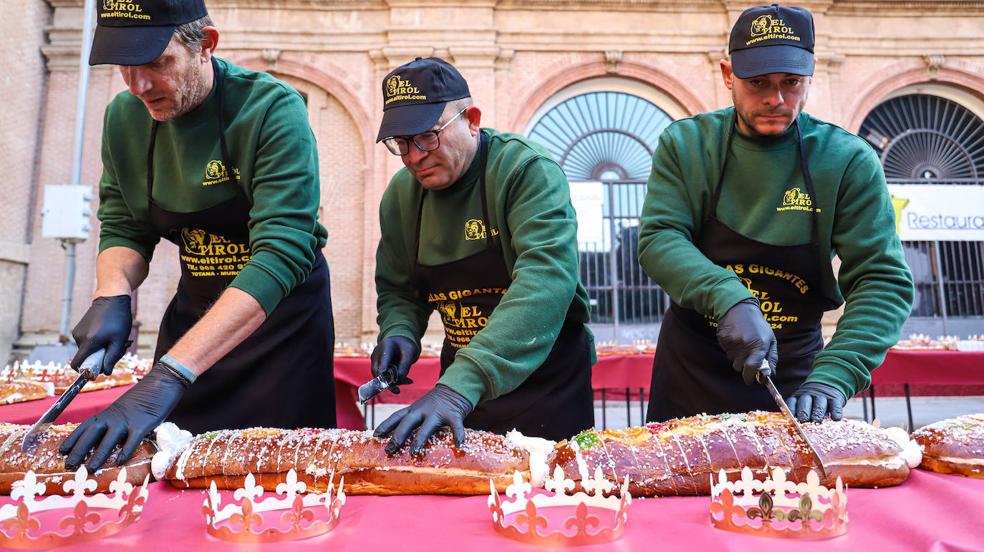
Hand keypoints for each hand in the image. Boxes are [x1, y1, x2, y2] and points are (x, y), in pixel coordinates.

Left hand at [59, 359, 191, 470]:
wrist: (163, 381)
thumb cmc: (145, 397)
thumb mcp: (125, 407)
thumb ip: (116, 421)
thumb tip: (107, 437)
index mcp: (108, 412)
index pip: (85, 427)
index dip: (73, 439)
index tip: (61, 451)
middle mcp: (114, 416)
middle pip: (92, 433)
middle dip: (79, 450)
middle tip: (69, 465)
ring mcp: (128, 420)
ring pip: (109, 439)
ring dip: (98, 454)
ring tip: (90, 468)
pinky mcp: (144, 423)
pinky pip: (133, 439)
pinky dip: (126, 450)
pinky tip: (119, 462)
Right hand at [70, 295, 132, 375]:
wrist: (112, 298)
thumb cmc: (118, 319)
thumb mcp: (119, 340)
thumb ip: (111, 357)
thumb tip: (105, 373)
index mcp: (87, 342)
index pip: (77, 364)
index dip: (86, 371)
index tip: (99, 368)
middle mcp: (78, 338)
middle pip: (86, 358)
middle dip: (100, 357)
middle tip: (117, 349)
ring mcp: (77, 332)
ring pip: (87, 350)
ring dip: (100, 349)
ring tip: (113, 338)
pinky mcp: (78, 328)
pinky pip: (87, 342)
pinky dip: (96, 342)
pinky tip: (107, 333)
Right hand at [369, 336, 419, 394]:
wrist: (400, 343)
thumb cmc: (405, 346)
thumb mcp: (410, 353)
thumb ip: (405, 365)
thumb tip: (399, 378)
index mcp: (387, 346)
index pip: (384, 360)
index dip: (384, 370)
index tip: (386, 378)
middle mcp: (377, 353)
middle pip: (378, 371)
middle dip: (389, 382)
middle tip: (398, 390)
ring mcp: (375, 359)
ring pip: (379, 376)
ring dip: (392, 382)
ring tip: (408, 381)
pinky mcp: (376, 366)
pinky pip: (382, 377)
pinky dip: (392, 380)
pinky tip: (404, 380)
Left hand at [373, 384, 472, 455]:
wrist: (456, 386)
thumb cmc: (437, 402)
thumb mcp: (421, 407)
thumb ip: (412, 419)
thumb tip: (399, 436)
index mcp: (414, 409)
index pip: (396, 417)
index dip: (385, 426)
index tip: (375, 435)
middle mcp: (423, 410)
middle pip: (407, 423)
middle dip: (397, 436)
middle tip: (389, 450)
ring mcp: (438, 412)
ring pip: (427, 427)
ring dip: (419, 439)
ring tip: (414, 452)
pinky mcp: (453, 414)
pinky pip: (456, 427)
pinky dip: (458, 436)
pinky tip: (459, 446)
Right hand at [716, 299, 777, 384]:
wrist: (738, 308)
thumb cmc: (757, 324)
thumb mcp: (770, 339)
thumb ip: (771, 357)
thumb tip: (769, 375)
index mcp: (759, 346)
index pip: (753, 368)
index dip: (750, 377)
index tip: (751, 380)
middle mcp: (745, 345)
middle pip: (740, 367)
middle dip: (743, 367)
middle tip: (747, 358)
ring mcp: (733, 343)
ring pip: (732, 360)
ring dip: (737, 357)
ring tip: (741, 344)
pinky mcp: (723, 340)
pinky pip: (726, 352)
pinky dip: (730, 349)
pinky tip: (735, 339)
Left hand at [786, 382, 845, 422]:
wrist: (829, 385)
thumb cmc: (812, 402)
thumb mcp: (802, 404)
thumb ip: (798, 413)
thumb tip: (794, 428)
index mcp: (798, 397)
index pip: (792, 403)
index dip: (791, 412)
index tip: (791, 421)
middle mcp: (809, 395)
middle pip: (805, 403)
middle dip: (804, 413)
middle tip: (803, 421)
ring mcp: (822, 396)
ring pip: (819, 404)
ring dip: (818, 413)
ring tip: (817, 421)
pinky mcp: (835, 398)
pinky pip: (835, 405)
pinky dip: (835, 412)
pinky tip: (835, 418)